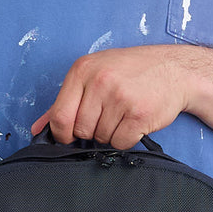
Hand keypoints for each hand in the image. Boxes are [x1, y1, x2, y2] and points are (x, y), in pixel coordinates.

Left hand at [32, 45, 194, 149]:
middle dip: (92, 132)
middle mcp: (99, 81)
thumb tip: (38, 128)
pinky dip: (127, 139)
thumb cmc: (132, 72)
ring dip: (111, 134)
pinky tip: (134, 121)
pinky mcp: (139, 114)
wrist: (174, 69)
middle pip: (81, 130)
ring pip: (101, 138)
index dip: (63, 133)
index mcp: (82, 70)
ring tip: (123, 114)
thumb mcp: (94, 75)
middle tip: (108, 116)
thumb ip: (63, 102)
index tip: (71, 136)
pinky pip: (121, 142)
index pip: (59, 116)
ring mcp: (120, 97)